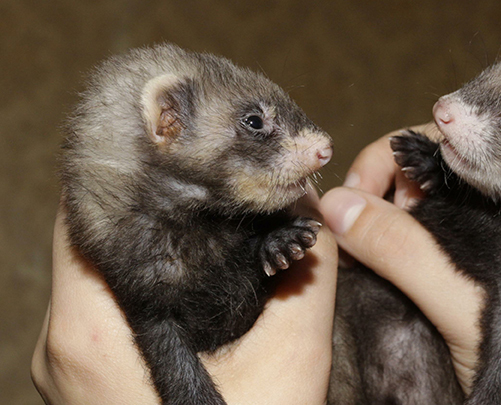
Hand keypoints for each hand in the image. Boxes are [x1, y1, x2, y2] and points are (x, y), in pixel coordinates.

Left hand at [31, 190, 337, 403]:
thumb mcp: (290, 359)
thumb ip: (305, 273)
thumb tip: (310, 206)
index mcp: (90, 330)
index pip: (86, 209)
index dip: (133, 166)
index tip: (180, 141)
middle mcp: (62, 342)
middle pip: (92, 234)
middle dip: (150, 198)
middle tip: (206, 171)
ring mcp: (68, 364)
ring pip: (99, 269)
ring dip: (151, 238)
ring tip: (206, 210)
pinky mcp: (88, 377)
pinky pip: (106, 304)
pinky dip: (147, 277)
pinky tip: (195, 271)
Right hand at [319, 124, 500, 403]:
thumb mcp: (467, 303)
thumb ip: (404, 252)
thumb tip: (337, 206)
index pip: (454, 149)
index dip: (396, 158)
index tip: (356, 192)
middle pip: (430, 177)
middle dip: (381, 190)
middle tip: (350, 223)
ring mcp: (491, 249)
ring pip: (421, 214)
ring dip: (381, 223)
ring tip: (357, 246)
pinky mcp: (472, 282)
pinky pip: (421, 250)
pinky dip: (389, 251)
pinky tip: (371, 263)